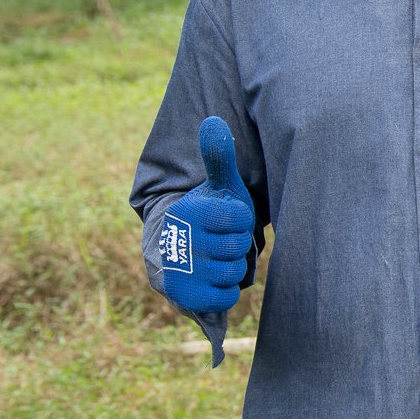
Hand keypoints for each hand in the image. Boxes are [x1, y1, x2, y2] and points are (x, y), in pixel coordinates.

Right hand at [156, 116, 255, 316]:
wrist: (178, 252)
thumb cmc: (208, 215)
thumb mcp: (217, 185)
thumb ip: (218, 156)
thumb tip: (213, 121)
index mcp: (190, 210)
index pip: (241, 217)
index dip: (241, 219)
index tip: (225, 218)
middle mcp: (180, 240)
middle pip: (238, 246)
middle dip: (236, 243)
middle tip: (220, 239)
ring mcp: (181, 270)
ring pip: (234, 271)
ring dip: (231, 266)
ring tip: (215, 257)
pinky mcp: (184, 297)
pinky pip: (226, 296)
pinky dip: (226, 289)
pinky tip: (212, 278)